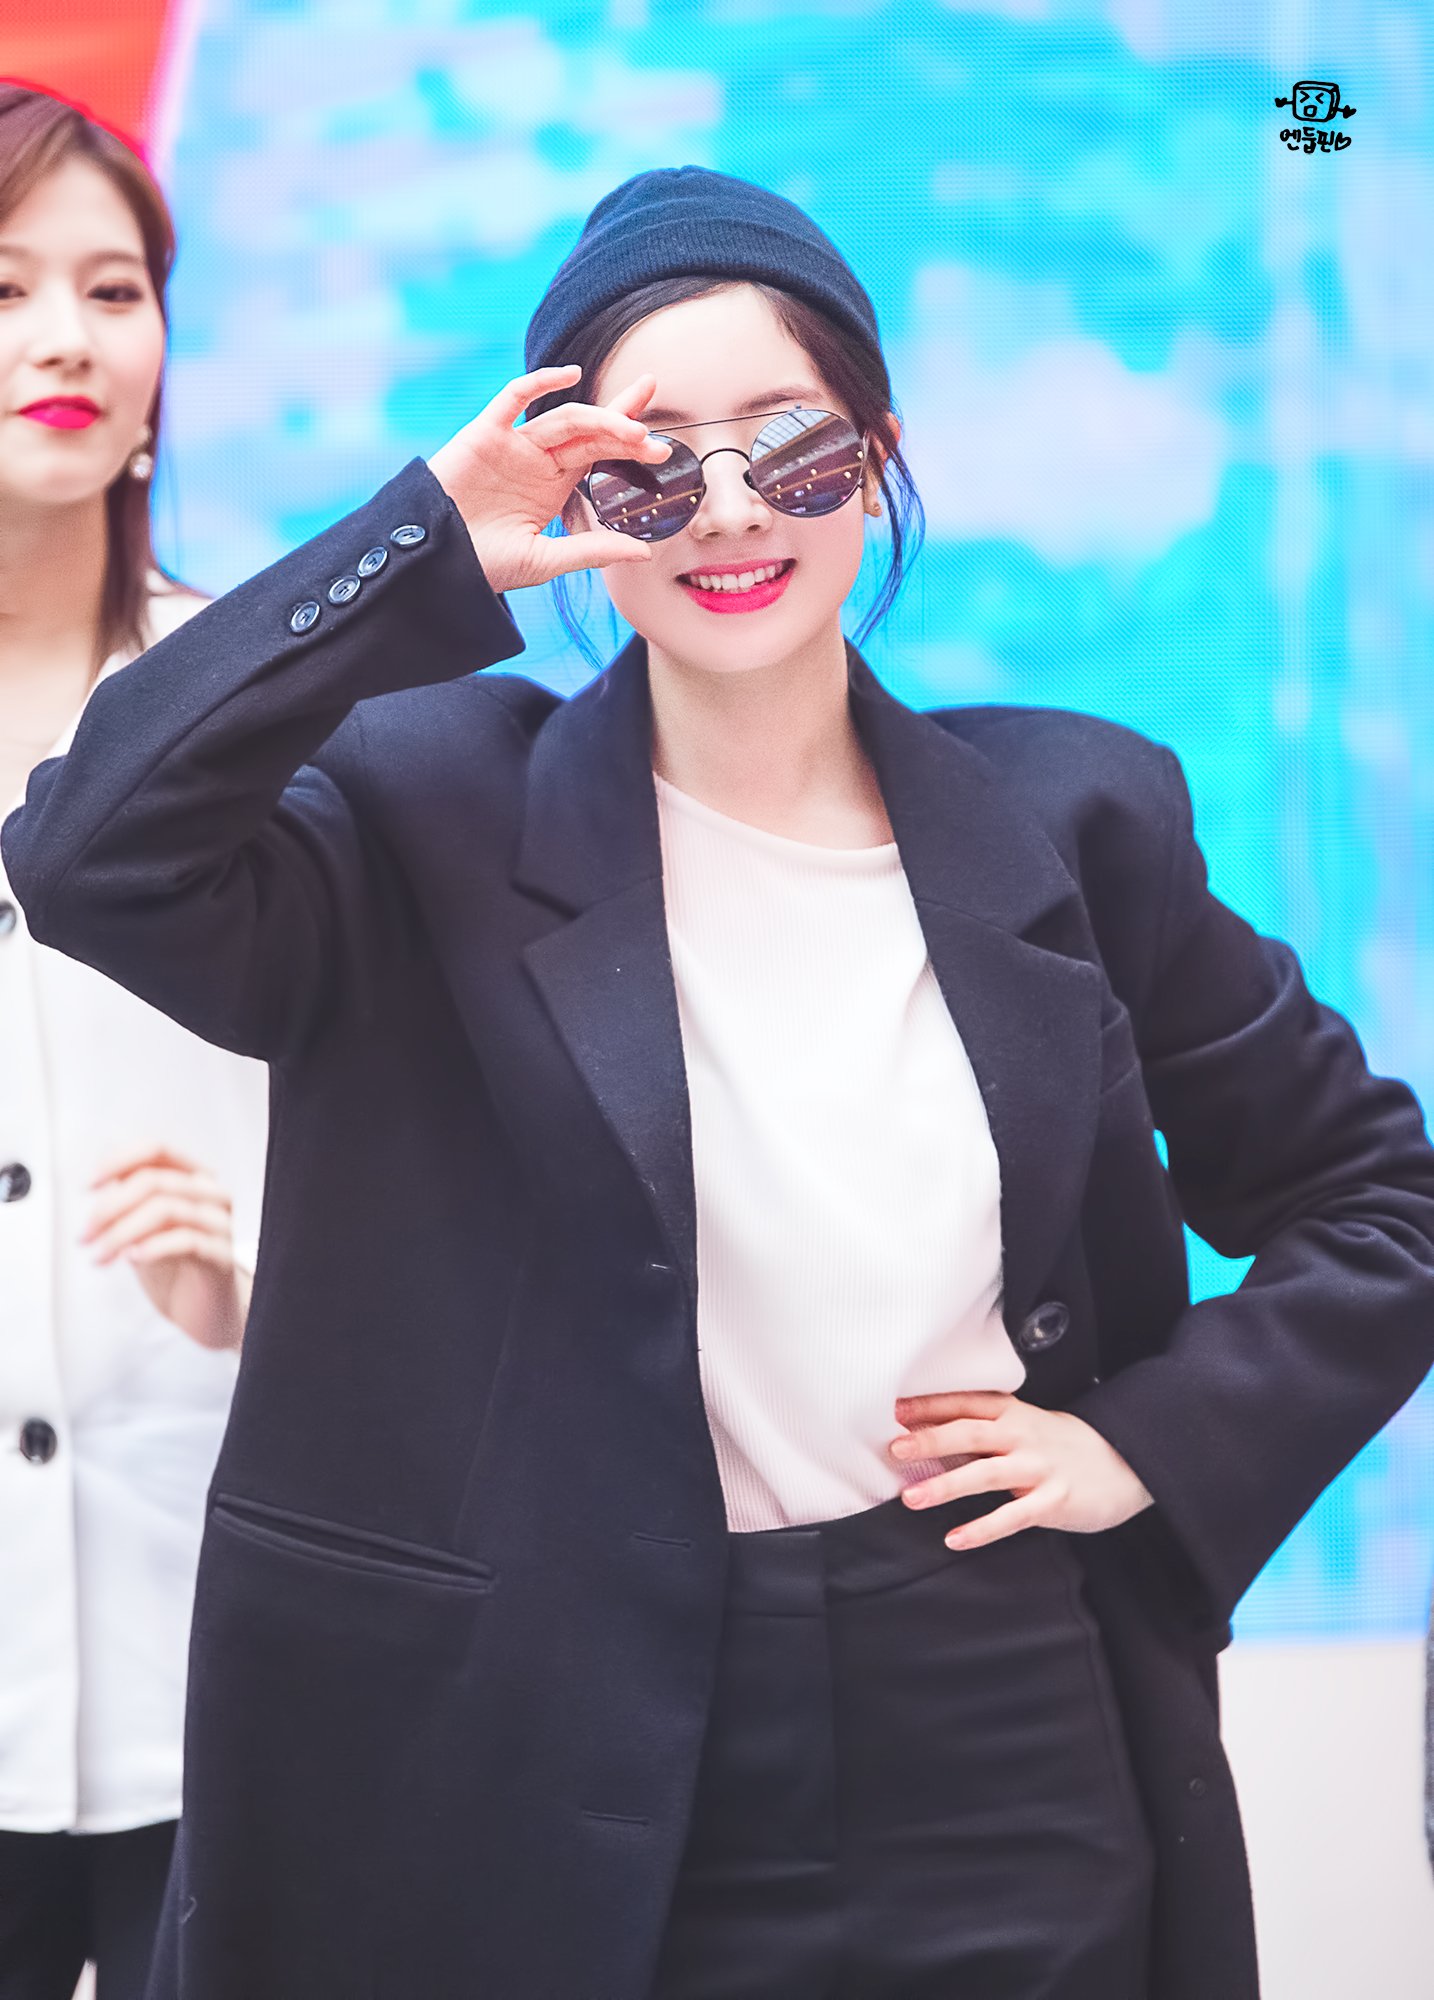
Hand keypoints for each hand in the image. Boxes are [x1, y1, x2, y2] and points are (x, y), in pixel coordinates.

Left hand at [80, 1145, 251, 1350]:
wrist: (202, 1311)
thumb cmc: (174, 1267)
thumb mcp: (141, 1227)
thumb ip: (129, 1195)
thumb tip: (103, 1160)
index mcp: (192, 1180)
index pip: (156, 1150)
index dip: (118, 1161)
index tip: (89, 1186)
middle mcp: (211, 1195)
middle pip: (155, 1181)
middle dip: (109, 1208)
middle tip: (85, 1236)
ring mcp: (220, 1224)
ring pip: (166, 1208)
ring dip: (122, 1232)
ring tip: (100, 1255)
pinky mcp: (222, 1255)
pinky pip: (186, 1240)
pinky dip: (152, 1247)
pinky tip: (132, 1258)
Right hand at [426, 364, 673, 593]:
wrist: (436, 564)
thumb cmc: (485, 565)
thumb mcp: (546, 561)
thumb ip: (593, 551)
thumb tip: (645, 550)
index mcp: (556, 484)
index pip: (602, 453)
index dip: (631, 445)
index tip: (664, 450)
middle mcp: (540, 459)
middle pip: (591, 430)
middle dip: (624, 425)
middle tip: (656, 433)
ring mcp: (514, 444)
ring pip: (564, 419)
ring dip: (599, 419)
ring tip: (631, 428)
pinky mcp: (485, 434)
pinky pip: (513, 398)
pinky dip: (540, 382)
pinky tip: (569, 375)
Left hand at [889, 1390, 1152, 1549]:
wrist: (1125, 1461)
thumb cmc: (1062, 1445)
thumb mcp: (1025, 1426)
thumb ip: (985, 1429)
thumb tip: (927, 1435)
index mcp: (1011, 1414)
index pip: (965, 1404)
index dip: (929, 1406)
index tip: (895, 1410)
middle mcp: (1022, 1437)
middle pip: (969, 1434)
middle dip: (930, 1440)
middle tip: (895, 1448)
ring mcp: (1038, 1469)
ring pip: (985, 1474)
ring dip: (946, 1485)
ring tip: (912, 1497)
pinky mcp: (1053, 1501)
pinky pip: (1012, 1517)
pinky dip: (983, 1528)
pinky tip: (956, 1538)